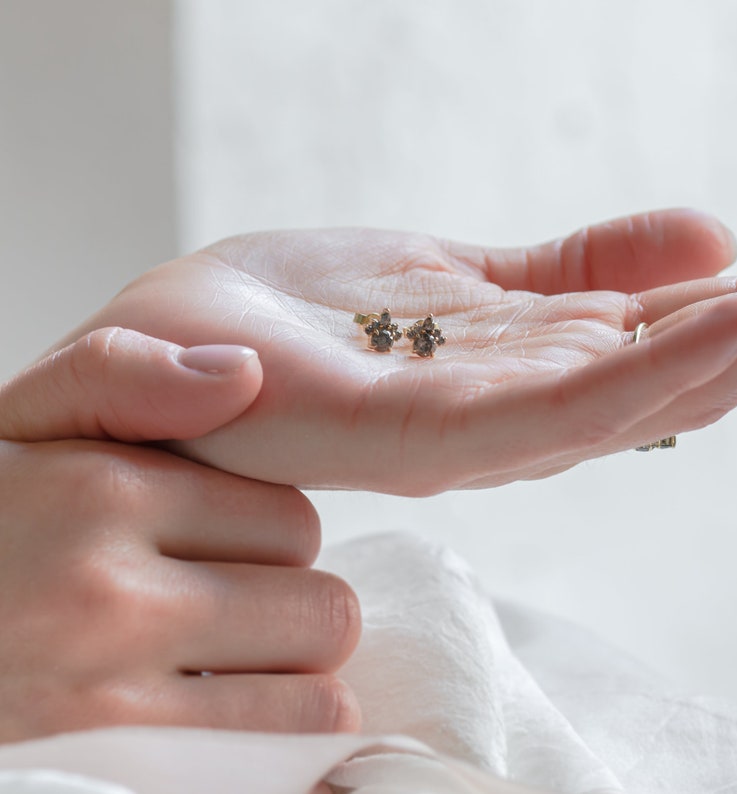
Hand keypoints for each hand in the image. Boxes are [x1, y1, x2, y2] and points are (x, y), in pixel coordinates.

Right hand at [0, 330, 360, 740]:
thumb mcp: (22, 426)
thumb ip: (126, 377)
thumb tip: (246, 370)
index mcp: (98, 494)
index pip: (294, 520)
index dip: (275, 538)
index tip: (230, 546)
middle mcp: (107, 600)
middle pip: (319, 608)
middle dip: (295, 611)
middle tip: (238, 613)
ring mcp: (106, 710)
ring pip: (315, 696)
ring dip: (291, 684)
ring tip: (228, 671)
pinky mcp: (110, 782)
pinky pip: (270, 765)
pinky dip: (270, 746)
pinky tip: (219, 721)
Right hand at [46, 210, 736, 494]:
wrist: (180, 346)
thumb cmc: (153, 369)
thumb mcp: (145, 371)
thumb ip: (163, 382)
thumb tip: (222, 378)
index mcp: (378, 438)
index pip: (526, 425)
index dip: (636, 382)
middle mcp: (452, 415)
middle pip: (613, 394)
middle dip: (727, 349)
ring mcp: (476, 364)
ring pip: (615, 348)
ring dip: (716, 315)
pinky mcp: (472, 312)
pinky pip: (572, 294)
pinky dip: (641, 268)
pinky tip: (705, 243)